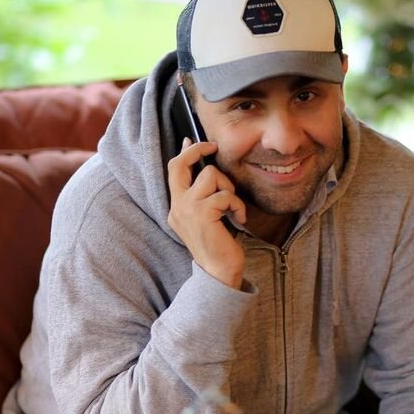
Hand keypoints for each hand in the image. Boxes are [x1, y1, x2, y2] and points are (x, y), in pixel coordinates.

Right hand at [167, 138, 247, 288]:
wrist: (218, 273)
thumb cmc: (218, 245)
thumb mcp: (207, 217)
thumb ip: (203, 196)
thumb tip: (208, 170)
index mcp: (177, 206)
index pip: (173, 170)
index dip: (185, 152)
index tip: (193, 141)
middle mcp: (177, 206)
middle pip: (180, 164)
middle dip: (198, 149)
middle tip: (213, 147)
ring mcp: (187, 209)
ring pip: (210, 175)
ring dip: (228, 188)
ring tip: (232, 207)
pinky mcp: (202, 214)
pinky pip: (225, 195)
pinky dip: (237, 205)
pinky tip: (239, 219)